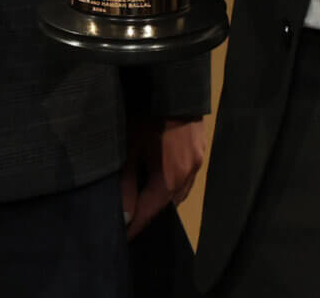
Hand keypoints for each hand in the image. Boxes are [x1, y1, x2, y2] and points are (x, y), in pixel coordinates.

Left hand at [121, 117, 206, 237]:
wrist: (171, 81)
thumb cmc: (144, 113)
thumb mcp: (128, 148)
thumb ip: (125, 185)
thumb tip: (125, 217)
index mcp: (172, 177)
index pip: (151, 212)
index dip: (134, 226)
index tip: (120, 239)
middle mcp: (190, 173)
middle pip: (167, 203)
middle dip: (147, 212)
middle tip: (126, 218)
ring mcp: (198, 160)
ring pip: (177, 190)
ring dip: (159, 196)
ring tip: (139, 199)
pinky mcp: (200, 147)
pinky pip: (185, 176)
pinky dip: (170, 182)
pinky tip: (156, 178)